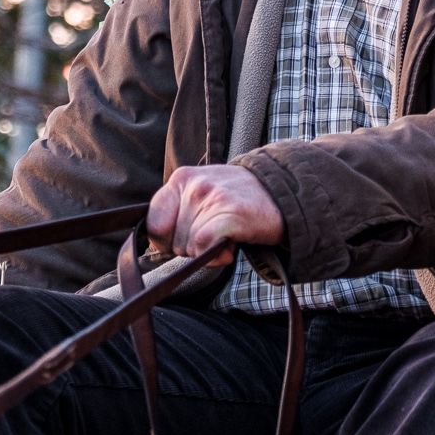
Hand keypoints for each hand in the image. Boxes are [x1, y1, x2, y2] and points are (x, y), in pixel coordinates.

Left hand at [146, 163, 283, 263]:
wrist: (282, 191)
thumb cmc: (239, 198)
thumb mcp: (202, 191)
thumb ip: (177, 211)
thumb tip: (155, 244)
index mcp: (181, 178)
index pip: (153, 224)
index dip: (166, 241)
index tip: (185, 239)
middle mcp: (193, 185)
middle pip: (172, 241)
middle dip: (190, 247)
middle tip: (214, 233)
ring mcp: (211, 198)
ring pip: (188, 247)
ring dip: (206, 252)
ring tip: (225, 235)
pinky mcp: (228, 214)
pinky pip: (203, 248)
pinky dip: (215, 256)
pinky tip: (229, 247)